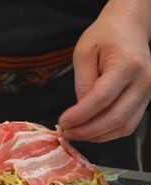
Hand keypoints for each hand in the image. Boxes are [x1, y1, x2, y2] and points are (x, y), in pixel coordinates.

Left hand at [59, 0, 150, 141]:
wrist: (129, 28)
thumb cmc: (105, 36)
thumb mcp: (83, 53)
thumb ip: (82, 83)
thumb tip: (79, 112)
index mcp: (127, 65)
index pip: (102, 99)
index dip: (80, 116)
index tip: (62, 122)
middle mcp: (144, 81)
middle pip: (115, 118)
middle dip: (87, 131)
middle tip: (67, 133)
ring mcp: (148, 92)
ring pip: (124, 127)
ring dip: (97, 136)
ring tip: (75, 134)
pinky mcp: (146, 100)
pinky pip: (128, 124)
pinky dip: (108, 132)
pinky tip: (90, 130)